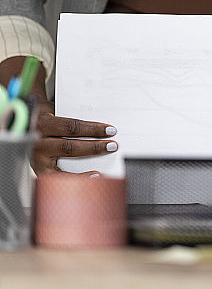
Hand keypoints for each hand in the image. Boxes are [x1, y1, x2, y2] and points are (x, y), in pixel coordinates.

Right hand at [0, 56, 117, 174]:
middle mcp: (38, 142)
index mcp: (42, 124)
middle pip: (70, 146)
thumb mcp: (53, 111)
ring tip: (104, 158)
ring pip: (65, 160)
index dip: (92, 129)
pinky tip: (93, 175)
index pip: (71, 127)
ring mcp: (37, 157)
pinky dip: (78, 177)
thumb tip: (99, 125)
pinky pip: (60, 176)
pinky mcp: (39, 169)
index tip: (110, 130)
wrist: (22, 124)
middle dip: (94, 146)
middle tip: (112, 145)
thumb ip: (71, 119)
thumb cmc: (43, 118)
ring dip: (88, 159)